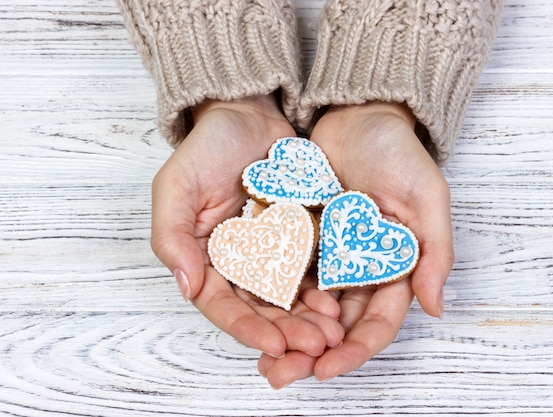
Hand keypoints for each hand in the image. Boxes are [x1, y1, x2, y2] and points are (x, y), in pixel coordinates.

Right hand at [151, 94, 342, 358]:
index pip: (223, 305)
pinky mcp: (300, 238)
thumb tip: (186, 286)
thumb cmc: (206, 149)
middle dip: (287, 332)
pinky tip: (341, 301)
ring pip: (290, 298)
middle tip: (315, 347)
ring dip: (310, 320)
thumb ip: (172, 236)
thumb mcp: (175, 187)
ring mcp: (272, 254)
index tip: (274, 345)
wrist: (248, 115)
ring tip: (333, 334)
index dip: (246, 329)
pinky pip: (312, 270)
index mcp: (205, 260)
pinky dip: (325, 289)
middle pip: (261, 310)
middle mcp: (238, 265)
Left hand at [258, 102, 453, 383]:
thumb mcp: (427, 196)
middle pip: (339, 325)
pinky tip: (253, 316)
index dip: (355, 350)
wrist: (358, 116)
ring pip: (310, 308)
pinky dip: (274, 298)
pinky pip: (287, 274)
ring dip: (288, 335)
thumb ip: (435, 251)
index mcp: (396, 268)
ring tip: (263, 360)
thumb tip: (436, 308)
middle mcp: (363, 270)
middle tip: (282, 375)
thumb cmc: (399, 153)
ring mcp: (331, 257)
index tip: (327, 368)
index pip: (378, 322)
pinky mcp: (304, 240)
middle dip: (313, 353)